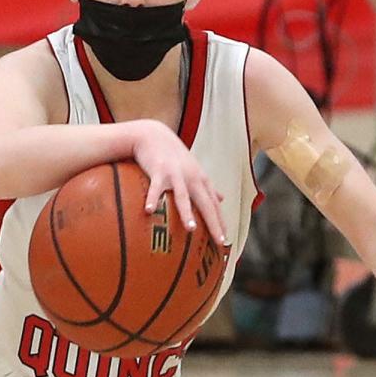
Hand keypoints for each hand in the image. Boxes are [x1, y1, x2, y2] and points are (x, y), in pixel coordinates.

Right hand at [132, 121, 226, 242]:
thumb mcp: (194, 169)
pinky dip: (153, 199)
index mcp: (200, 179)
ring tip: (191, 229)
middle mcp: (192, 178)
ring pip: (183, 196)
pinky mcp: (158, 171)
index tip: (225, 241)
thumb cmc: (173, 155)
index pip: (214, 205)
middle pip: (205, 204)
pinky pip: (155, 188)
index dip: (221, 222)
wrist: (153, 134)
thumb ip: (207, 185)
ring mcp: (175, 174)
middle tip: (219, 241)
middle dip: (214, 223)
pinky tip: (149, 211)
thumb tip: (222, 198)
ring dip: (186, 213)